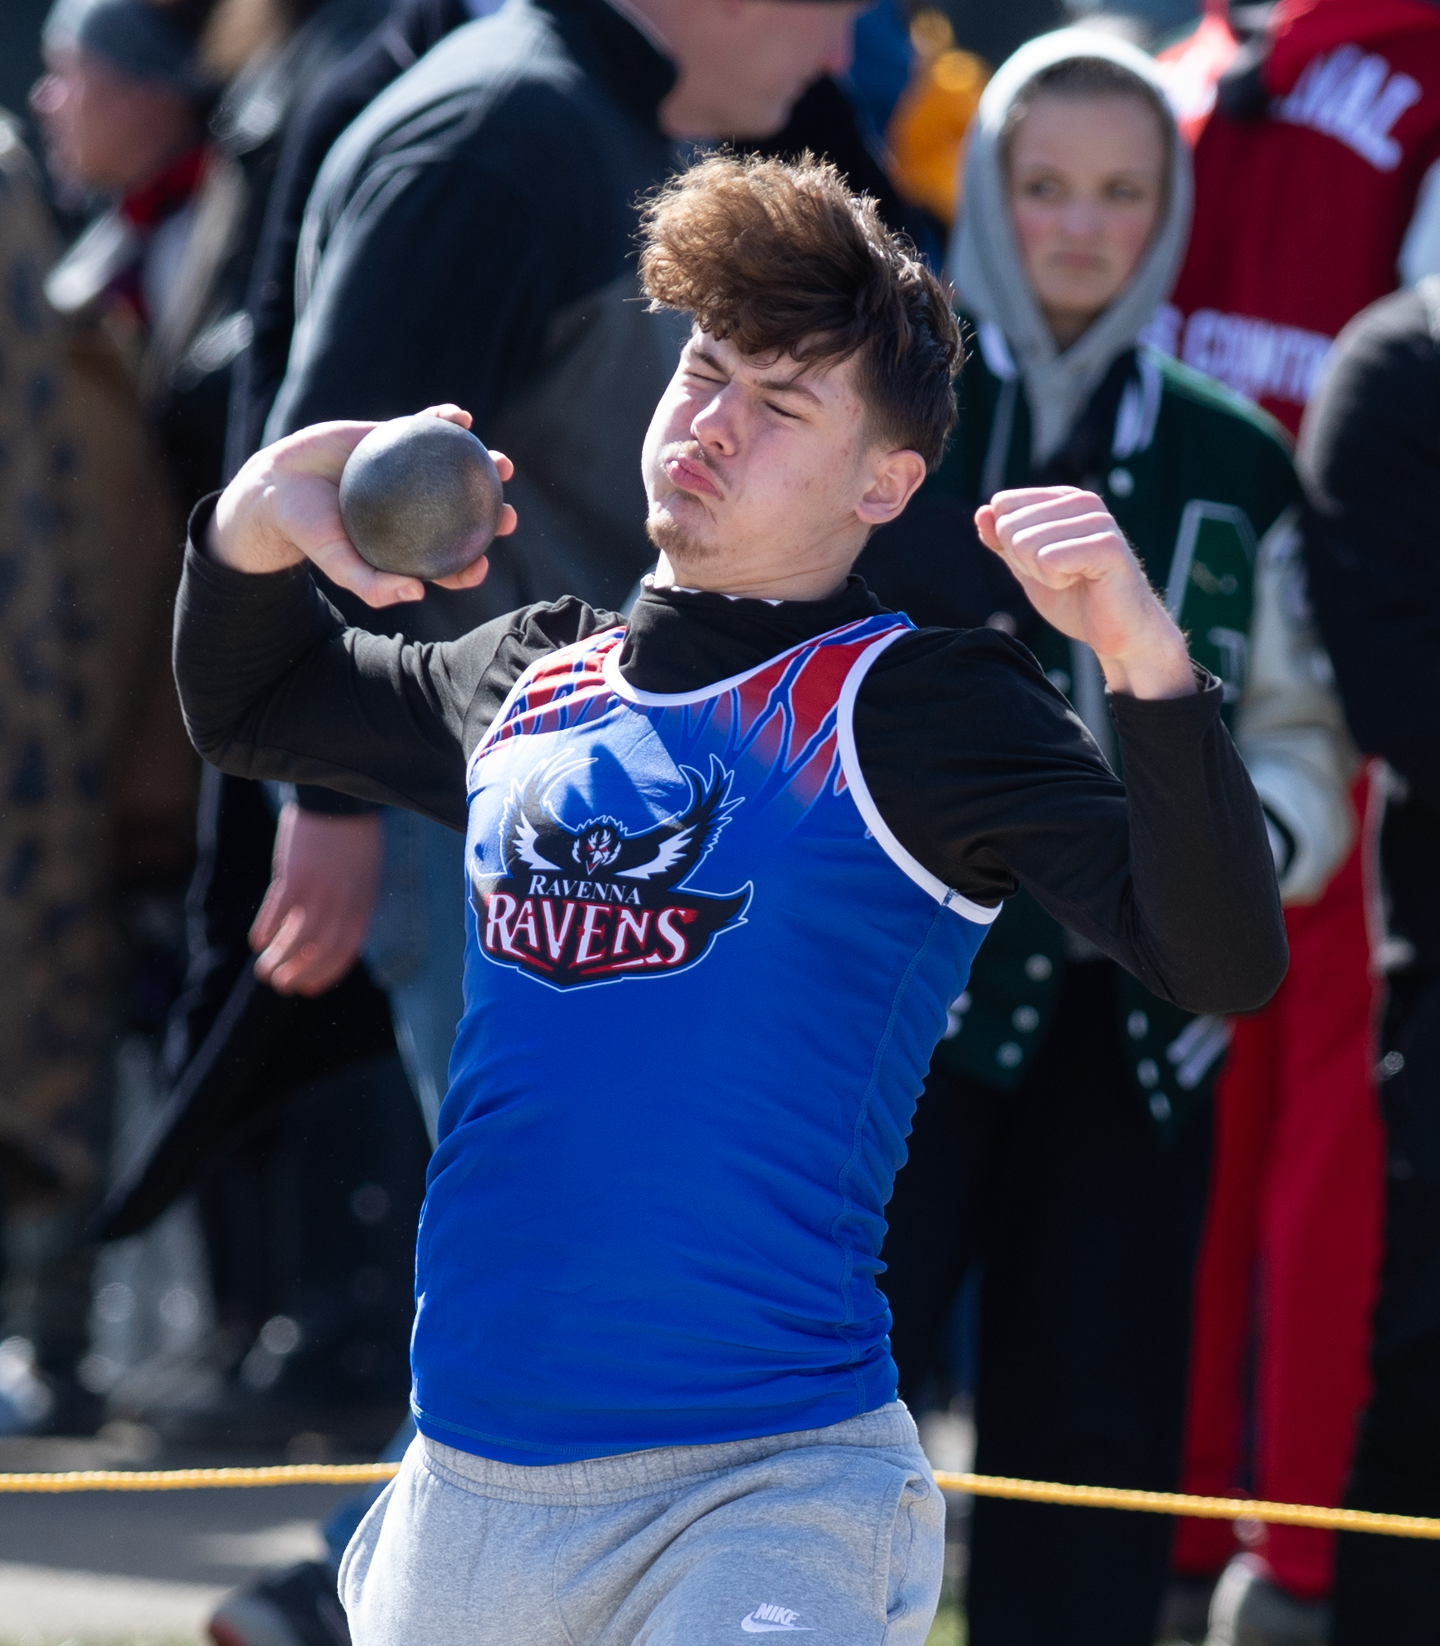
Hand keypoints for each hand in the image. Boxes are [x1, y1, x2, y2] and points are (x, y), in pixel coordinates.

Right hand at [207, 404, 518, 607]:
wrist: (278, 486)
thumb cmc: (309, 532)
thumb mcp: (338, 564)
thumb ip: (373, 586)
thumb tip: (418, 594)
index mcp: (407, 544)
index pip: (447, 561)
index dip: (471, 565)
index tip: (483, 565)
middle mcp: (415, 509)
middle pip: (464, 515)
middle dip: (494, 516)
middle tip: (508, 517)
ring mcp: (408, 473)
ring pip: (453, 470)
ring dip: (484, 464)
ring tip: (503, 464)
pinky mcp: (394, 439)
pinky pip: (424, 428)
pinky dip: (444, 421)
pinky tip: (462, 417)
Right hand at [250, 803, 382, 995]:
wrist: (342, 797)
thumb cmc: (353, 836)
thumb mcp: (364, 875)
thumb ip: (350, 905)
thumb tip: (330, 936)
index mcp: (363, 902)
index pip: (346, 950)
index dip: (326, 974)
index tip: (309, 989)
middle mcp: (343, 901)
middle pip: (321, 950)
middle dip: (300, 974)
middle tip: (282, 985)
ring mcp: (319, 889)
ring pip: (297, 938)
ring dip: (279, 960)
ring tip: (265, 972)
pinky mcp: (294, 874)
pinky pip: (277, 911)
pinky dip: (266, 929)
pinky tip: (257, 941)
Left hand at [976, 487, 1195, 699]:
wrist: (1116, 633)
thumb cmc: (1076, 600)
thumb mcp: (1028, 568)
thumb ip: (1002, 542)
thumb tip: (981, 512)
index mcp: (1062, 498)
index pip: (1002, 505)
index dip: (1010, 545)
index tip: (1043, 563)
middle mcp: (1081, 500)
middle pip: (1009, 525)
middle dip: (1024, 563)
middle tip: (1060, 576)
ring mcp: (1097, 520)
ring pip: (1025, 543)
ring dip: (1041, 575)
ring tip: (1072, 580)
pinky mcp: (1106, 545)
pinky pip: (1048, 559)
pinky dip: (1055, 581)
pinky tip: (1082, 584)